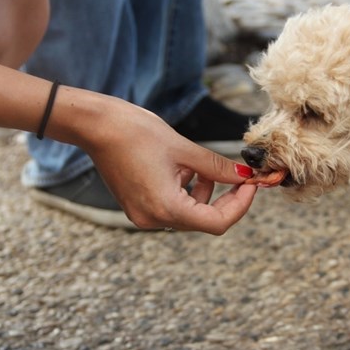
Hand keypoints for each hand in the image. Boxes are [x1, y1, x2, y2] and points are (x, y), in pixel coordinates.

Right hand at [82, 97, 257, 233]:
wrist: (96, 126)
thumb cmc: (137, 132)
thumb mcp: (185, 150)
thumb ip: (218, 168)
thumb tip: (246, 176)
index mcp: (167, 208)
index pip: (218, 222)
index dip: (240, 205)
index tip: (252, 184)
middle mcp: (153, 219)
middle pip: (204, 220)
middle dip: (225, 199)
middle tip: (241, 176)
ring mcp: (143, 215)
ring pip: (189, 214)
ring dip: (205, 194)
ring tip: (202, 167)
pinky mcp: (137, 207)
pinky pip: (172, 207)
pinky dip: (186, 192)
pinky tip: (183, 170)